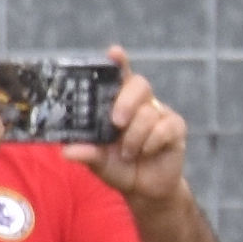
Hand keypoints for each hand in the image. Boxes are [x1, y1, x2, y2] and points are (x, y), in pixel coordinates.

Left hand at [76, 44, 188, 200]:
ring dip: (134, 138)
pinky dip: (151, 144)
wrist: (145, 189)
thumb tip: (67, 151)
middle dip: (126, 102)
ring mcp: (159, 113)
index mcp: (117, 102)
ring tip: (128, 154)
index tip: (114, 52)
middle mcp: (140, 103)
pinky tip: (146, 153)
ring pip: (148, 113)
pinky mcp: (175, 128)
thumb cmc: (119, 167)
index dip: (118, 61)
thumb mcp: (98, 161)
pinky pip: (165, 128)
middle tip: (116, 123)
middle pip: (139, 85)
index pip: (118, 75)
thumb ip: (87, 153)